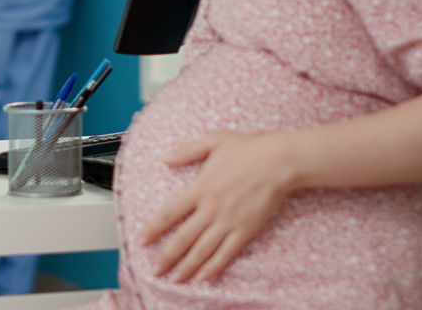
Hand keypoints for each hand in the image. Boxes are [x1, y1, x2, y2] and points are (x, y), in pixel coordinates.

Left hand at [141, 132, 298, 282]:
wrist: (279, 161)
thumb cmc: (249, 148)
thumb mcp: (212, 141)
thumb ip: (186, 151)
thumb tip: (164, 158)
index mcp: (199, 188)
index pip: (169, 213)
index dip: (153, 229)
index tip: (141, 240)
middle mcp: (210, 208)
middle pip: (183, 238)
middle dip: (166, 257)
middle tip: (154, 270)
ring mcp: (228, 221)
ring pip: (202, 250)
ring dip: (187, 266)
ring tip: (175, 280)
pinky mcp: (246, 230)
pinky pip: (227, 252)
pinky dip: (214, 267)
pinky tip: (204, 277)